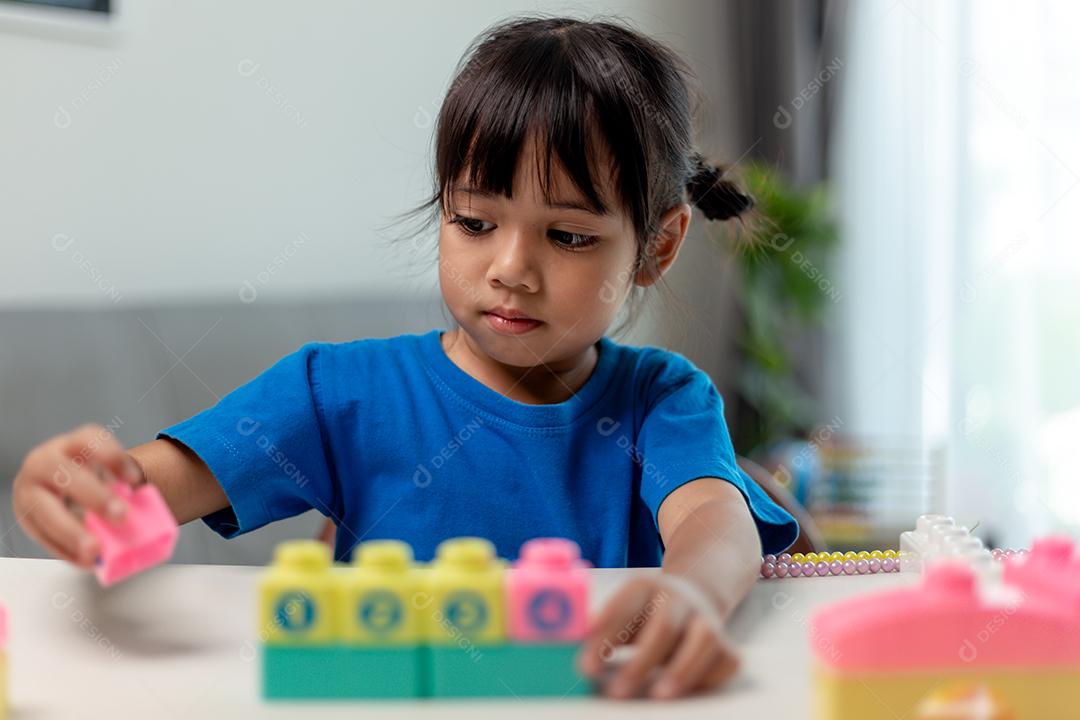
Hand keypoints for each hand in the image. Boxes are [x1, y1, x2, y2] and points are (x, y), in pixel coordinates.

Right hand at [12, 423, 143, 566]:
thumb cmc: (87, 475)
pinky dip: (65, 551)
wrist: (55, 481)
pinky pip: (42, 536)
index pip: (89, 439)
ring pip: (46, 511)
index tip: (134, 480)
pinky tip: (84, 560)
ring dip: (72, 533)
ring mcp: (29, 489)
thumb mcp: (104, 470)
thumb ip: (122, 485)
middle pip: (66, 475)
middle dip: (94, 497)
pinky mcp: (26, 516)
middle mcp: (45, 462)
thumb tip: (145, 509)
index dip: (113, 457)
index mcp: (70, 444)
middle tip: (121, 516)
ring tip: (95, 550)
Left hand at [577, 574, 739, 699]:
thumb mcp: (620, 609)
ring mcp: (706, 617)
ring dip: (683, 669)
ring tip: (660, 696)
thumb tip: (559, 645)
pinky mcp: (726, 640)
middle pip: (664, 626)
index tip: (585, 667)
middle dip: (641, 661)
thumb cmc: (646, 610)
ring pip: (704, 639)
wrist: (696, 587)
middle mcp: (678, 598)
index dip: (603, 639)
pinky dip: (712, 675)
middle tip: (618, 691)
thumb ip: (596, 628)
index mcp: (642, 588)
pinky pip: (727, 657)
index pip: (622, 611)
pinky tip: (690, 690)